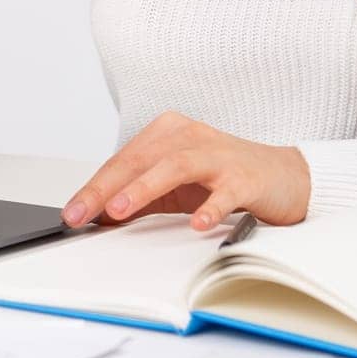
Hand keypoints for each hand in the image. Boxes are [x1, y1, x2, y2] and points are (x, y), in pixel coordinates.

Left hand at [62, 111, 310, 231]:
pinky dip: (210, 207)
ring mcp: (218, 155)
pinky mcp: (245, 177)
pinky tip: (197, 224)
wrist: (284, 176)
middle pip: (141, 159)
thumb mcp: (173, 187)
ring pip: (176, 166)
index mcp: (167, 133)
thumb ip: (138, 197)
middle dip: (107, 188)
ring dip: (145, 188)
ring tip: (121, 209)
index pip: (123, 160)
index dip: (94, 186)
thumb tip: (96, 215)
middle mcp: (190, 136)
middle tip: (83, 212)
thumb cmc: (222, 177)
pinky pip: (225, 192)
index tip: (72, 212)